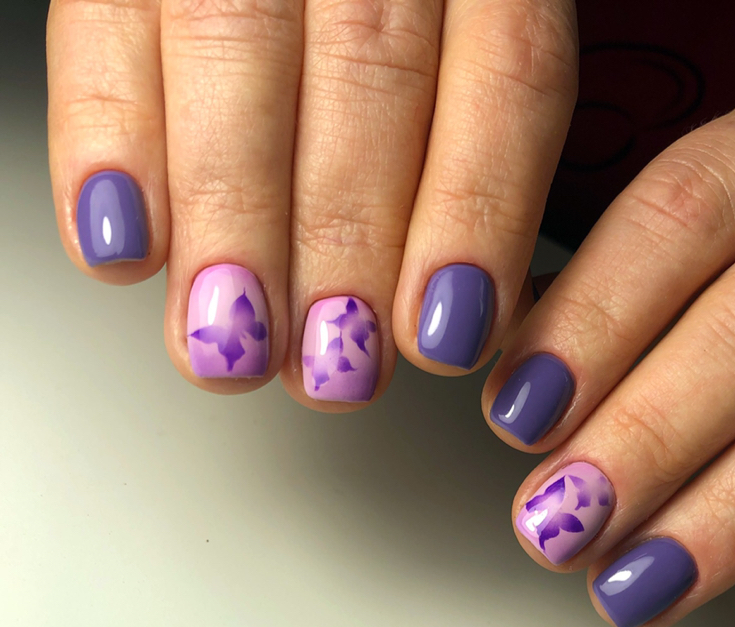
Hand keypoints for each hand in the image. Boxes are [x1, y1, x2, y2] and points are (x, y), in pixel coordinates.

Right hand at [47, 0, 576, 401]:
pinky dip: (108, 141)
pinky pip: (105, 24)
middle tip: (336, 365)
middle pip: (371, 75)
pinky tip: (123, 245)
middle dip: (349, 239)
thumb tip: (467, 306)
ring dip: (233, 216)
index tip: (450, 333)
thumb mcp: (471, 45)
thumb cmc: (401, 10)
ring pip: (239, 51)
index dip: (478, 213)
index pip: (510, 71)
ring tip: (232, 334)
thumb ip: (483, 141)